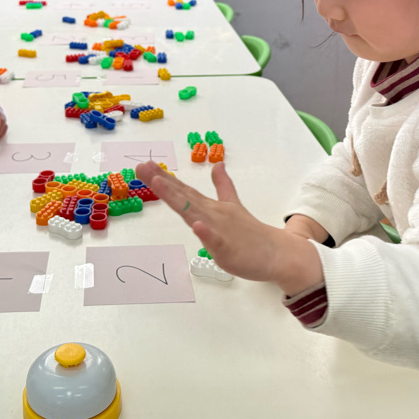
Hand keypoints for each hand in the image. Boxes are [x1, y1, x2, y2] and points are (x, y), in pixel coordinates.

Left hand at [135, 161, 323, 295]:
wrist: (277, 253)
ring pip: (194, 212)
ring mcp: (220, 230)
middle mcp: (212, 214)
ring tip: (158, 183)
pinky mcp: (228, 248)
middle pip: (183, 196)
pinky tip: (196, 225)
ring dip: (176, 197)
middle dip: (161, 182)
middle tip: (141, 167)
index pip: (184, 190)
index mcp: (211, 207)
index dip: (164, 178)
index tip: (144, 166)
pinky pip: (215, 240)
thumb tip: (218, 165)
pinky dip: (206, 232)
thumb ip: (223, 186)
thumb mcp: (233, 206)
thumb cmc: (251, 233)